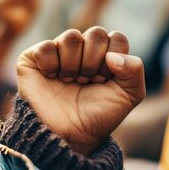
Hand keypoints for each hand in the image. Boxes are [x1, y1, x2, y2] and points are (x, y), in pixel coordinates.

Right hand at [17, 27, 145, 155]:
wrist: (69, 135)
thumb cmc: (97, 117)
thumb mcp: (129, 95)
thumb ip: (134, 69)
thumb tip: (111, 55)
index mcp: (104, 55)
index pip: (117, 38)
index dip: (114, 61)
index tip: (104, 82)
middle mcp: (81, 50)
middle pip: (96, 34)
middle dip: (94, 62)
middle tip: (86, 81)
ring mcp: (58, 52)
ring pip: (71, 37)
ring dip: (73, 65)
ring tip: (69, 82)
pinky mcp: (33, 58)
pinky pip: (46, 47)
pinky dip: (51, 66)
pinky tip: (51, 79)